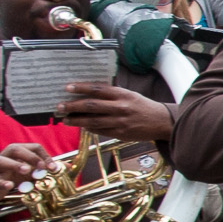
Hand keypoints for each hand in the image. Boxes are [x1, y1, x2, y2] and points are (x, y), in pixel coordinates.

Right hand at [0, 144, 53, 208]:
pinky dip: (2, 182)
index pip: (34, 147)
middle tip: (41, 166)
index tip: (53, 167)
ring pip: (2, 161)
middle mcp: (7, 155)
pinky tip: (10, 185)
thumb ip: (48, 168)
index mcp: (19, 151)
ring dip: (15, 165)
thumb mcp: (33, 171)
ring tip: (26, 170)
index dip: (45, 156)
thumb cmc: (14, 174)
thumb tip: (68, 167)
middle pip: (16, 149)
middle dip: (30, 157)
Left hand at [56, 84, 172, 143]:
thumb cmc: (144, 107)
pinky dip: (90, 129)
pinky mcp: (121, 134)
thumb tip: (89, 94)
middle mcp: (121, 107)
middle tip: (60, 106)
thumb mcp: (130, 95)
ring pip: (93, 121)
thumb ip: (112, 95)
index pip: (98, 89)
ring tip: (66, 119)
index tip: (67, 87)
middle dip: (73, 106)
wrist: (162, 122)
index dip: (81, 88)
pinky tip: (83, 127)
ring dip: (77, 120)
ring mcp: (120, 122)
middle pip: (91, 106)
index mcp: (123, 95)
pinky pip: (100, 131)